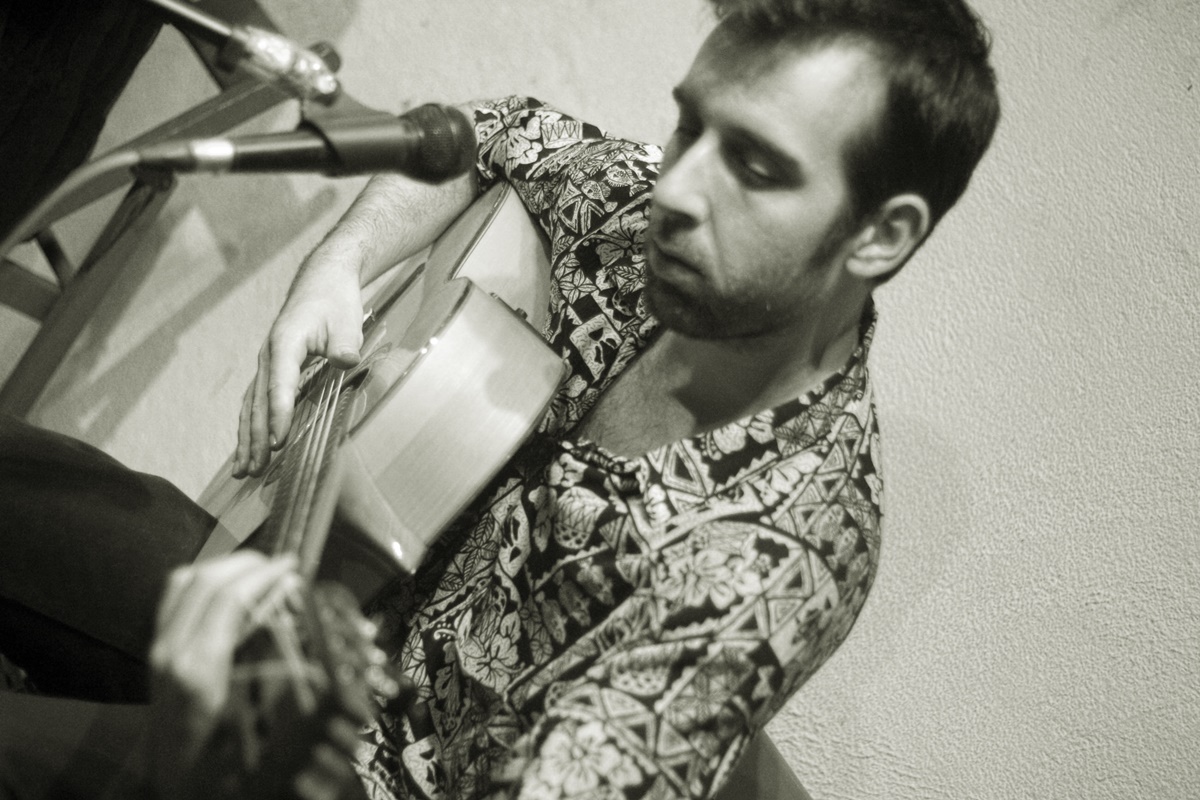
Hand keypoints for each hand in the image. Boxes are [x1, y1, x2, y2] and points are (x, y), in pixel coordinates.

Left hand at [147, 552, 369, 799]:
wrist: (176, 787)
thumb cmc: (223, 762)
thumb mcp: (257, 720)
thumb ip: (274, 666)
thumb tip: (296, 619)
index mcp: (198, 669)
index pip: (229, 598)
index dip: (265, 574)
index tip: (294, 566)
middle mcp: (172, 651)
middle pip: (206, 579)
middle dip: (248, 563)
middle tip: (281, 566)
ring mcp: (158, 649)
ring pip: (185, 579)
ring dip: (224, 566)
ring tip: (257, 570)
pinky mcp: (156, 650)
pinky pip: (174, 596)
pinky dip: (203, 579)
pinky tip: (228, 587)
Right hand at [234, 256, 363, 477]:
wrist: (323, 280)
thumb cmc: (335, 301)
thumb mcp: (346, 320)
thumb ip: (345, 342)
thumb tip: (346, 360)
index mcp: (285, 342)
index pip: (280, 384)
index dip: (279, 414)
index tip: (279, 440)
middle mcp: (269, 354)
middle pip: (258, 401)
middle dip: (256, 437)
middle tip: (254, 468)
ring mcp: (267, 362)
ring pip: (251, 405)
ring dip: (247, 438)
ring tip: (242, 469)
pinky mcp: (272, 368)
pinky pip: (256, 401)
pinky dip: (251, 426)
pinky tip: (248, 448)